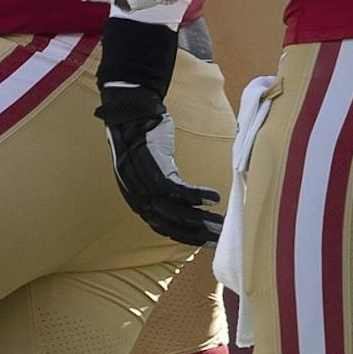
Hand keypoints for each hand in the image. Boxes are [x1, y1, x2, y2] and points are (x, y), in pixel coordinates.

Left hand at [97, 83, 223, 246]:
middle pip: (169, 224)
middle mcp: (137, 196)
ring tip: (221, 223)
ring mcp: (142, 182)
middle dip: (197, 234)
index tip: (208, 242)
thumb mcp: (148, 170)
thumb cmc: (144, 139)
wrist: (130, 111)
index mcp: (136, 199)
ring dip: (200, 219)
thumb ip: (162, 188)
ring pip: (174, 210)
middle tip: (221, 237)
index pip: (163, 227)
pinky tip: (214, 198)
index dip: (186, 237)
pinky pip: (176, 188)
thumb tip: (185, 203)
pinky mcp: (151, 166)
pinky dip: (196, 196)